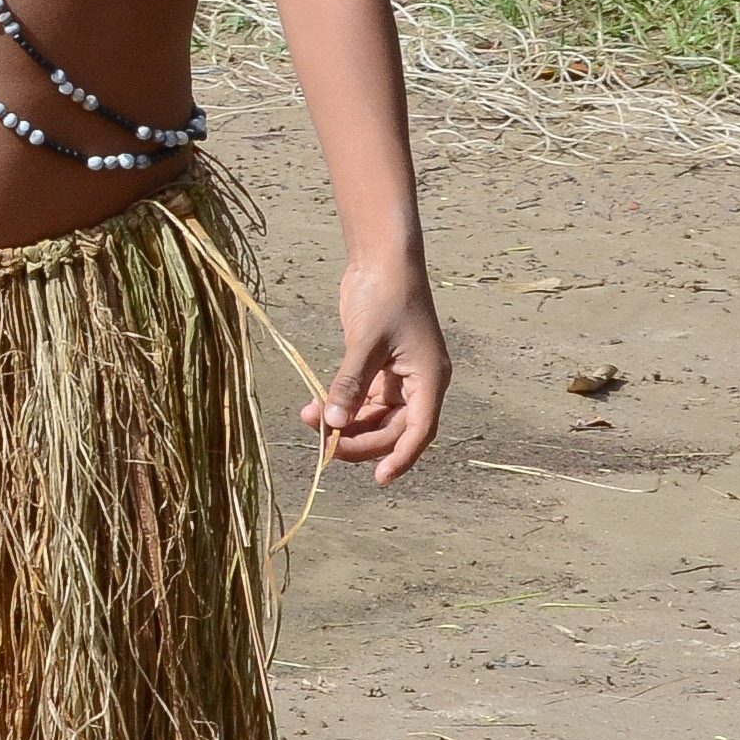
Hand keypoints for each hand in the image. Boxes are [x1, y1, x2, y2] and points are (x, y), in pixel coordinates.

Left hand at [309, 256, 447, 480]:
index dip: (401, 457)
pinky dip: (343, 406)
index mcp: (430, 379)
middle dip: (358, 437)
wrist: (382, 261)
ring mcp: (400, 377)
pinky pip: (364, 400)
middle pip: (393, 428)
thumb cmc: (384, 296)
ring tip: (309, 417)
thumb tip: (333, 423)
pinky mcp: (381, 368)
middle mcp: (419, 383)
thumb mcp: (365, 342)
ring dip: (346, 423)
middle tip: (322, 440)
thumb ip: (350, 383)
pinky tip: (316, 407)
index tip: (380, 478)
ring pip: (375, 417)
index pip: (420, 430)